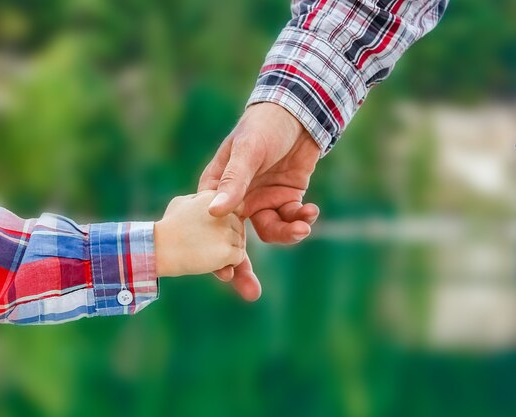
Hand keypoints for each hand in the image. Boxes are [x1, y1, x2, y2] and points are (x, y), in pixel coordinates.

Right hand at [154, 191, 245, 276]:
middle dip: (228, 237)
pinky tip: (211, 261)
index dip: (228, 220)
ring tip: (206, 252)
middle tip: (208, 244)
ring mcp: (227, 232)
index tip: (214, 228)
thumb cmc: (168, 226)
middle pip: (239, 227)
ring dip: (228, 251)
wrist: (160, 248)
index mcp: (215, 198)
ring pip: (239, 244)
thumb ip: (199, 200)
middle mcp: (225, 212)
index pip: (237, 208)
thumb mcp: (181, 202)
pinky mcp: (227, 251)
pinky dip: (229, 264)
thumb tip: (205, 202)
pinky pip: (238, 259)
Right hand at [198, 102, 320, 299]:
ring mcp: (263, 200)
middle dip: (243, 265)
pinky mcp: (287, 198)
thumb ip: (233, 182)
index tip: (223, 275)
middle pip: (236, 238)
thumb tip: (216, 213)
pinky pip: (290, 219)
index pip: (212, 225)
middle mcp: (239, 198)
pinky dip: (301, 219)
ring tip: (302, 226)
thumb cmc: (264, 127)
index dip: (215, 251)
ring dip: (287, 233)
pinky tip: (310, 212)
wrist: (300, 112)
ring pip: (269, 232)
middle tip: (250, 292)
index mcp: (219, 187)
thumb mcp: (247, 152)